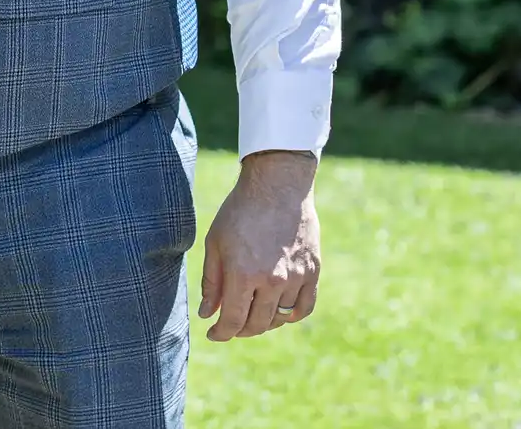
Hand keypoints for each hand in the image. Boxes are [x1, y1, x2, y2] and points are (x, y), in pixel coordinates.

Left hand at [198, 149, 319, 340]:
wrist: (277, 186)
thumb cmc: (240, 211)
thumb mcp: (215, 243)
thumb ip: (211, 281)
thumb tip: (207, 314)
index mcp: (243, 273)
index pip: (232, 320)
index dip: (221, 333)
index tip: (213, 334)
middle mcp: (272, 281)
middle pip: (257, 324)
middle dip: (239, 330)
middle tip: (230, 325)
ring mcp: (296, 277)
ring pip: (279, 318)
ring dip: (263, 323)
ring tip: (251, 314)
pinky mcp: (312, 271)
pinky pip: (304, 307)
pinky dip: (291, 315)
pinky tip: (279, 312)